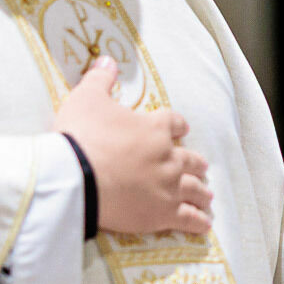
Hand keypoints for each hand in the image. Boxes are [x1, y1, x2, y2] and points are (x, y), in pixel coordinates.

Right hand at [54, 57, 212, 234]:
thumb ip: (99, 79)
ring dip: (201, 191)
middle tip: (201, 166)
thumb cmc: (80, 135)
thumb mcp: (85, 98)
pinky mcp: (162, 214)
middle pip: (190, 158)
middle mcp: (167, 157)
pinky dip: (198, 221)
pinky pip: (189, 218)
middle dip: (195, 163)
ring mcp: (168, 187)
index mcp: (153, 129)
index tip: (181, 129)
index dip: (178, 125)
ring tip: (207, 196)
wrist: (75, 178)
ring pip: (193, 188)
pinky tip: (204, 223)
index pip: (174, 122)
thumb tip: (106, 59)